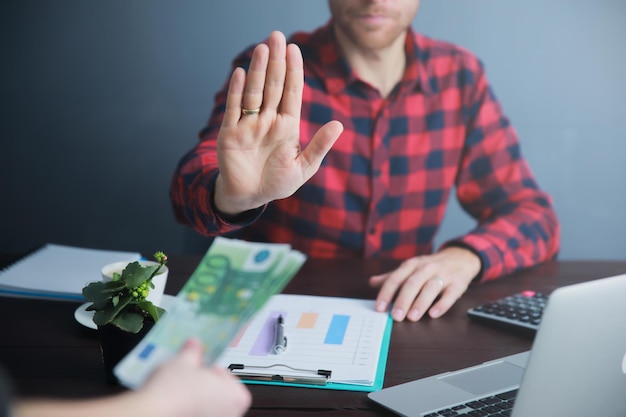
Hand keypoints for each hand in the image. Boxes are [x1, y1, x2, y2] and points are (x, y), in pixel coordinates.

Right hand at [141, 339, 250, 416]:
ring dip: (197, 399)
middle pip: (220, 394)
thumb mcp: (184, 361)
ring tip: (179, 389)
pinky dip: (189, 410)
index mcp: (236, 397)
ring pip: (208, 408)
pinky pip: (196, 414)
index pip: (230, 378)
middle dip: (206, 384)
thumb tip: (193, 345)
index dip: (215, 370)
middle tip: (191, 375)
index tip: (203, 366)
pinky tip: (175, 403)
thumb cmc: (173, 393)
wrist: (152, 413)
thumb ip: (192, 352)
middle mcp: (230, 414)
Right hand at [214, 31, 342, 215]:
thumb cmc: (277, 182)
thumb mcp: (303, 167)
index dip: (293, 71)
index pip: (291, 93)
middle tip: (277, 36)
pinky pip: (235, 109)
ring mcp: (248, 124)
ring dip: (259, 71)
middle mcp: (267, 120)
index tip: (295, 49)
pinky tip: (242, 74)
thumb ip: (319, 146)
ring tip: (263, 49)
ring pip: (254, 92)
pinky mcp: (230, 133)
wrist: (250, 197)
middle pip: (273, 86)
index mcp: (286, 125)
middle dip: (276, 62)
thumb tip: (339, 125)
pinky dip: (238, 92)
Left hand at [369, 247, 480, 321]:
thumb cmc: (430, 267)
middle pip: (412, 283)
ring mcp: (443, 275)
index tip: (380, 308)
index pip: (396, 278)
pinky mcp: (458, 283)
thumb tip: (372, 282)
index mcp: (412, 265)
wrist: (460, 258)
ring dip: (420, 303)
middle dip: (403, 300)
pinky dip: (442, 304)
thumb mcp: (411, 268)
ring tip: (412, 317)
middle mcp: (426, 268)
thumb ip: (392, 277)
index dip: (386, 293)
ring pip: (430, 288)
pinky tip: (433, 314)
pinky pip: (450, 294)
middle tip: (396, 316)